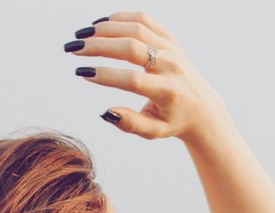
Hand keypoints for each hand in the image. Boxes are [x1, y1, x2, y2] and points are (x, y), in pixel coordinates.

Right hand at [64, 11, 229, 142]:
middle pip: (131, 48)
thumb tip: (106, 112)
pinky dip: (119, 19)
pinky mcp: (169, 37)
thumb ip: (130, 124)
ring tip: (81, 37)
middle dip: (98, 47)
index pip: (132, 80)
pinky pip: (142, 20)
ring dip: (104, 29)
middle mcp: (171, 65)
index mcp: (167, 90)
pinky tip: (99, 26)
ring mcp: (171, 48)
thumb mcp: (153, 131)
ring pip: (135, 28)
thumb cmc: (172, 120)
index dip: (106, 75)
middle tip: (73, 50)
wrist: (200, 105)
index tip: (82, 73)